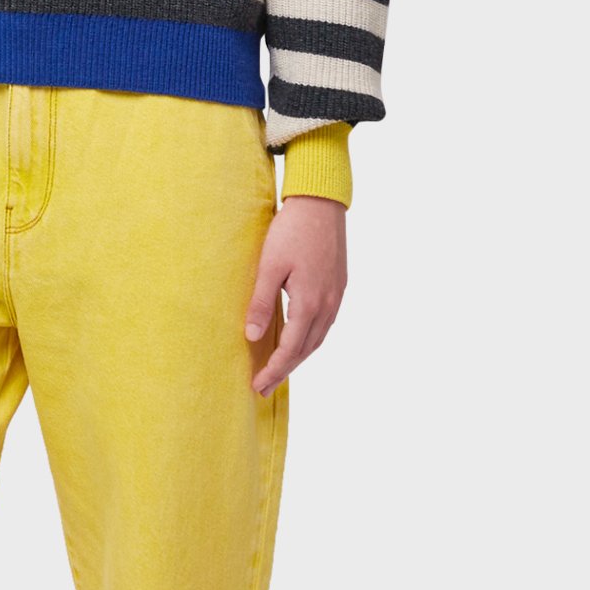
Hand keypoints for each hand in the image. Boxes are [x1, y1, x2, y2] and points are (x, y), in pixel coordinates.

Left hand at [244, 196, 347, 394]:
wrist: (321, 203)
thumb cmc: (292, 230)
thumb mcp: (269, 266)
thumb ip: (261, 303)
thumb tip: (251, 336)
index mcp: (310, 303)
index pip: (290, 349)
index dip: (273, 370)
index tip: (257, 385)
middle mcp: (328, 305)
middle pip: (306, 349)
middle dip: (285, 370)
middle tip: (264, 387)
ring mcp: (336, 296)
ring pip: (318, 338)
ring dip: (298, 357)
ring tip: (279, 369)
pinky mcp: (338, 286)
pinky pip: (325, 324)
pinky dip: (310, 340)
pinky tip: (299, 340)